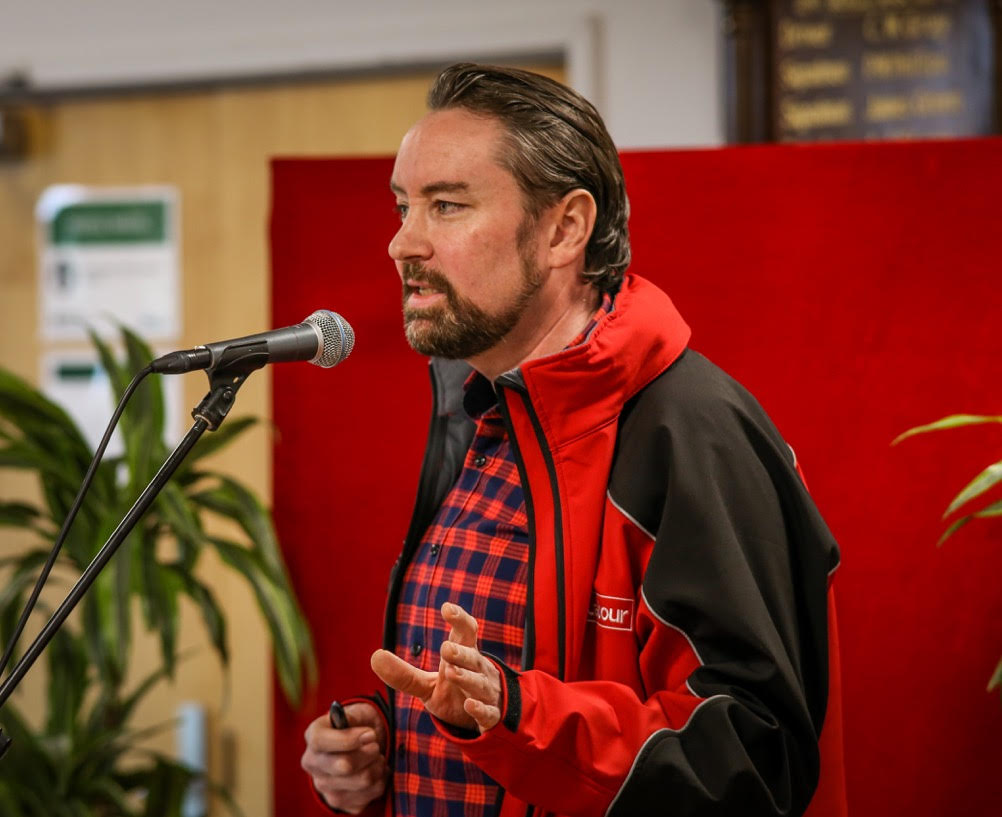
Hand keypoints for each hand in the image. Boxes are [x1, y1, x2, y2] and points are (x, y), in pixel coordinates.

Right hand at [300, 701, 387, 813]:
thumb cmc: (359, 725)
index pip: (320, 741)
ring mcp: (324, 786)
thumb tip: (365, 734)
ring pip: (362, 781)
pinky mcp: (339, 801)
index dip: (348, 739)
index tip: (370, 734)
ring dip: (378, 766)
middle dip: (369, 753)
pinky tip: (375, 771)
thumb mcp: (358, 713)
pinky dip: (380, 781)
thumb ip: (356, 718)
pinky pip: (369, 795)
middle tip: (376, 745)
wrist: (362, 745)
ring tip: (377, 757)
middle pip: (344, 765)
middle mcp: (313, 763)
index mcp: (313, 736)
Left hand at [371, 602, 501, 732]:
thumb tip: (375, 656)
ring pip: (479, 683)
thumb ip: (403, 674)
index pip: (465, 633)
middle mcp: (478, 671)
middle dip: (460, 653)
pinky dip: (480, 708)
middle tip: (446, 648)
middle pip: (472, 658)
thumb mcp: (426, 684)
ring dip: (467, 677)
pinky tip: (470, 705)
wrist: (483, 720)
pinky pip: (487, 712)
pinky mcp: (490, 716)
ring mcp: (486, 693)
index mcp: (464, 656)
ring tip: (452, 672)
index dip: (459, 619)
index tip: (447, 608)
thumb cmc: (455, 692)